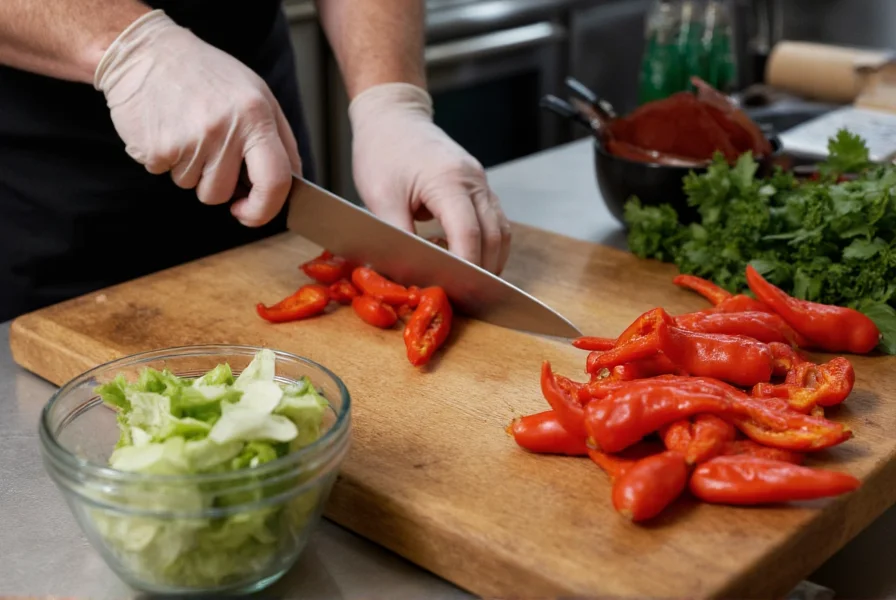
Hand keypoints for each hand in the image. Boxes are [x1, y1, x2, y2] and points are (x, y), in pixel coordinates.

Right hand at [94, 9, 300, 226]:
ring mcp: (191, 139)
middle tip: (214, 176)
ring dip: (192, 172)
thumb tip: (292, 180)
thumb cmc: (204, 74)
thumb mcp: (255, 93)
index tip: (253, 212)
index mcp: (257, 115)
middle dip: (222, 196)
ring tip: (188, 134)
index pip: (277, 180)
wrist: (144, 52)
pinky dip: (167, 161)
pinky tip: (167, 131)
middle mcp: (227, 128)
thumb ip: (278, 137)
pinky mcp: (159, 148)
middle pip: (226, 193)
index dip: (266, 208)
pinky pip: (168, 176)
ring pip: (196, 188)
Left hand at [348, 83, 511, 274]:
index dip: (465, 268)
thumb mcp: (380, 197)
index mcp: (449, 180)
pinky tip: (468, 260)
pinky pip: (495, 221)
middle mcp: (474, 181)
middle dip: (483, 271)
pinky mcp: (479, 186)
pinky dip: (488, 245)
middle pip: (495, 236)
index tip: (454, 292)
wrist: (393, 117)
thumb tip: (408, 273)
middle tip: (465, 298)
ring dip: (491, 261)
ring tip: (470, 285)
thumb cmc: (382, 151)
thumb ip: (397, 237)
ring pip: (501, 231)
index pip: (469, 234)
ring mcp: (481, 182)